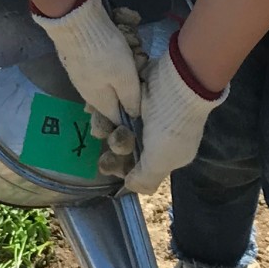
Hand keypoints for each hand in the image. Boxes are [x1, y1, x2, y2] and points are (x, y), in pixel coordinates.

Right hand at [30, 0, 141, 128]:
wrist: (74, 21)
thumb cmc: (103, 53)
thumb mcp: (125, 77)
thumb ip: (130, 99)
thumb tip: (133, 116)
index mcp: (98, 100)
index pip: (117, 117)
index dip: (131, 114)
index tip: (145, 101)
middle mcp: (86, 90)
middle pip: (112, 96)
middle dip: (127, 86)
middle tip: (140, 68)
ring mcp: (81, 72)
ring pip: (107, 78)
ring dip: (120, 69)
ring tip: (131, 52)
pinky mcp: (79, 56)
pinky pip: (100, 63)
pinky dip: (111, 57)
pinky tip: (117, 45)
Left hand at [113, 34, 216, 194]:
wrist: (177, 82)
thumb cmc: (170, 126)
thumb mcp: (160, 161)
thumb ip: (145, 179)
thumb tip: (130, 185)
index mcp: (167, 154)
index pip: (140, 168)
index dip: (122, 168)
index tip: (110, 165)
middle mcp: (156, 135)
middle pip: (125, 147)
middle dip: (114, 146)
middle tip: (112, 139)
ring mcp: (145, 114)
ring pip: (116, 126)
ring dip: (106, 127)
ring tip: (106, 123)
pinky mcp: (135, 94)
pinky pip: (113, 105)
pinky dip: (102, 108)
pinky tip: (91, 109)